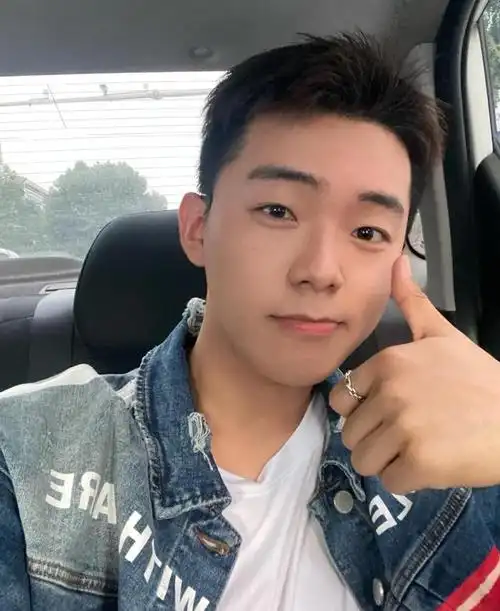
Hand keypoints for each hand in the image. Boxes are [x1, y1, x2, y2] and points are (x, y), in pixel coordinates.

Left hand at [329, 254, 499, 493]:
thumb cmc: (479, 380)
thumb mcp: (442, 335)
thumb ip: (411, 301)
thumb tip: (394, 262)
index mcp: (387, 362)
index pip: (340, 400)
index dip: (360, 411)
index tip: (387, 411)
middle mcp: (390, 392)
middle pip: (350, 433)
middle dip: (374, 439)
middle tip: (409, 432)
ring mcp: (404, 428)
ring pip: (364, 460)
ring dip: (388, 461)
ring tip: (419, 447)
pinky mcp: (419, 463)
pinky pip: (389, 481)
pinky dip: (408, 479)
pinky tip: (432, 463)